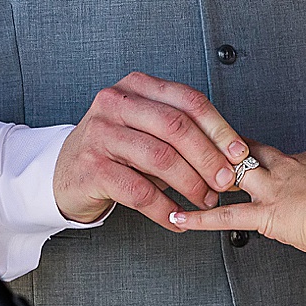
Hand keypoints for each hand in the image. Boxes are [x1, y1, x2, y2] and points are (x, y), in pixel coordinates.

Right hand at [53, 73, 253, 229]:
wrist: (66, 173)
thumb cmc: (115, 151)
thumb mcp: (148, 130)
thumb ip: (184, 135)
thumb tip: (233, 155)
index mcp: (137, 87)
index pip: (188, 101)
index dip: (219, 129)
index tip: (239, 153)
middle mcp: (116, 104)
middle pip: (176, 127)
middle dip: (209, 158)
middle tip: (226, 182)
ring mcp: (101, 134)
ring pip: (160, 158)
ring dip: (191, 185)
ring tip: (205, 201)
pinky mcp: (92, 168)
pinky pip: (140, 192)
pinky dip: (165, 209)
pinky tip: (178, 218)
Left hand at [169, 142, 305, 260]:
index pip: (275, 156)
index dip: (258, 157)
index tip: (249, 155)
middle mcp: (286, 169)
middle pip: (246, 152)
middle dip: (222, 151)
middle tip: (200, 144)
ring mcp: (273, 189)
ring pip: (230, 174)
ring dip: (206, 175)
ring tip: (181, 174)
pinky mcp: (267, 214)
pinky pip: (225, 216)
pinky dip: (199, 218)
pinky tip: (179, 216)